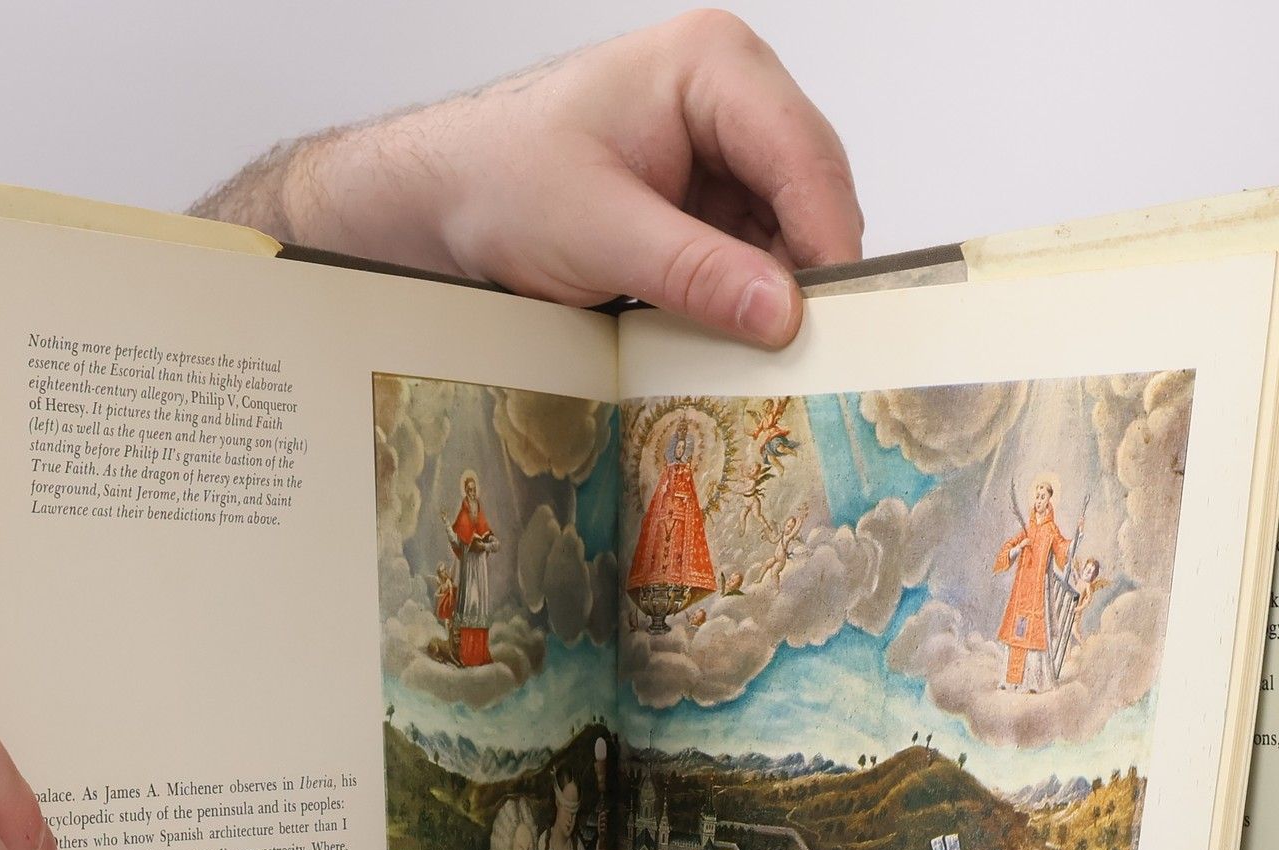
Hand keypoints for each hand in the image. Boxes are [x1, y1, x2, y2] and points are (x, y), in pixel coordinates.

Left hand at [275, 12, 861, 345]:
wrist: (445, 199)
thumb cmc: (500, 181)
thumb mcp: (598, 233)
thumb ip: (696, 273)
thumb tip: (782, 313)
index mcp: (711, 64)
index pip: (803, 153)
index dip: (827, 239)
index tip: (834, 318)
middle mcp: (731, 97)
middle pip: (809, 192)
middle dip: (808, 271)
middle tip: (809, 352)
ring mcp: (724, 151)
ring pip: (790, 233)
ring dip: (778, 295)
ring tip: (763, 356)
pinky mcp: (710, 203)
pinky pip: (756, 257)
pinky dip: (749, 302)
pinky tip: (734, 340)